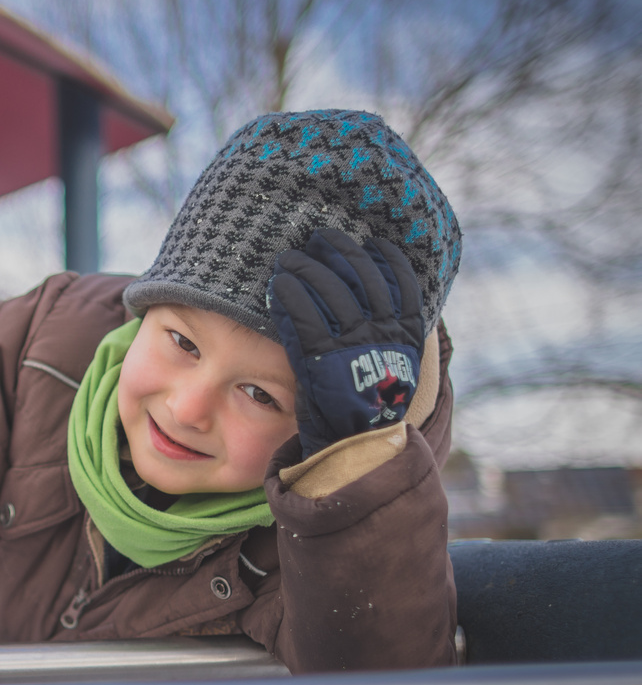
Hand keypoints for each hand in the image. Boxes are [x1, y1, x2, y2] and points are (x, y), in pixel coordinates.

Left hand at [267, 227, 424, 458]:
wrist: (357, 447)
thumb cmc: (372, 404)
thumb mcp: (395, 366)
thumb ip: (396, 334)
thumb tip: (396, 303)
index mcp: (408, 334)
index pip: (401, 282)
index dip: (384, 257)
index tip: (370, 241)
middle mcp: (383, 335)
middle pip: (360, 277)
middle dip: (339, 252)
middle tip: (320, 238)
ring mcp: (352, 346)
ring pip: (328, 291)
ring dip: (308, 268)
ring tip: (290, 257)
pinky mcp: (319, 360)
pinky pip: (302, 319)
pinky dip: (289, 297)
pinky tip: (277, 285)